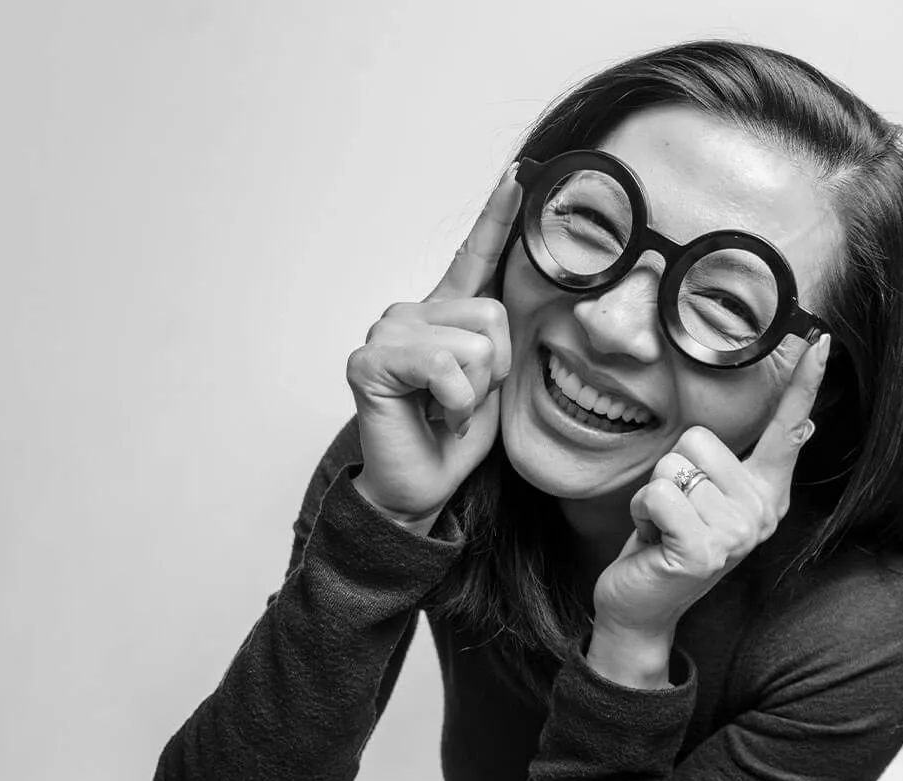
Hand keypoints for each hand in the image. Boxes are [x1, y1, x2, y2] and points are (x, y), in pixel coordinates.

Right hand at [346, 165, 521, 532]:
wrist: (422, 484)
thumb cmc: (456, 434)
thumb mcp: (497, 378)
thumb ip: (506, 336)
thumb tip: (532, 300)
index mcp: (447, 312)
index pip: (477, 255)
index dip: (498, 214)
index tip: (520, 174)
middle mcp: (413, 312)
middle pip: (493, 313)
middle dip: (497, 368)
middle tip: (467, 399)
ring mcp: (387, 333)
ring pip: (472, 342)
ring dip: (475, 390)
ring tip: (448, 409)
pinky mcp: (369, 361)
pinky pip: (442, 365)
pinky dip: (454, 401)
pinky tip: (434, 413)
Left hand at [585, 335, 832, 686]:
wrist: (642, 606)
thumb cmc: (668, 542)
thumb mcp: (711, 498)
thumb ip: (745, 462)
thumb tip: (804, 426)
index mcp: (767, 492)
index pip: (788, 429)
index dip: (804, 384)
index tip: (819, 340)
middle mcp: (762, 511)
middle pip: (699, 439)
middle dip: (671, 471)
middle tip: (674, 513)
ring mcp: (737, 534)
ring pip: (674, 465)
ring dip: (653, 495)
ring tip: (662, 527)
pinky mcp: (704, 550)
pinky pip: (659, 493)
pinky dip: (643, 512)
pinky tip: (653, 541)